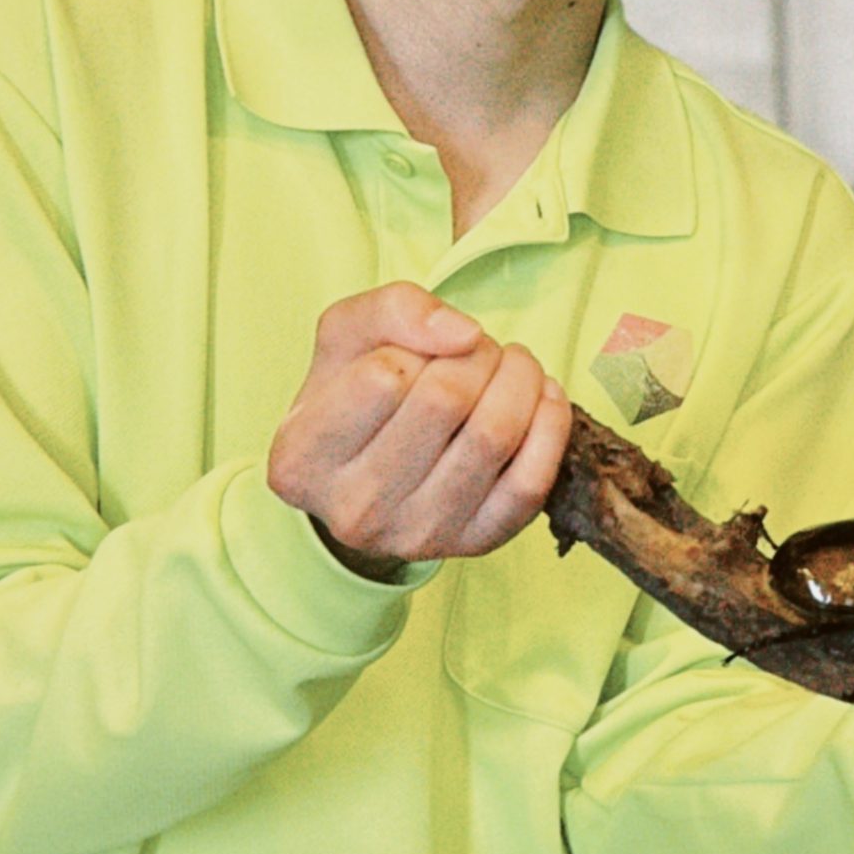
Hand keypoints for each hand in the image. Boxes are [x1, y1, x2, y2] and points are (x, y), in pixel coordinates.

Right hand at [268, 283, 572, 572]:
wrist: (370, 477)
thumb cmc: (353, 398)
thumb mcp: (346, 338)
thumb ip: (392, 310)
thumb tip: (464, 334)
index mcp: (303, 458)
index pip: (382, 377)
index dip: (415, 344)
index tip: (422, 348)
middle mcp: (354, 509)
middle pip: (446, 400)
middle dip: (477, 355)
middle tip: (480, 349)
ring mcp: (417, 535)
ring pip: (494, 436)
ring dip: (519, 379)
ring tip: (512, 364)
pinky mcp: (474, 544)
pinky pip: (532, 482)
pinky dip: (550, 424)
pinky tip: (541, 396)